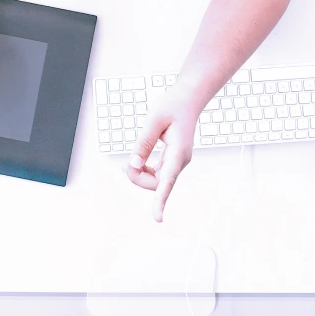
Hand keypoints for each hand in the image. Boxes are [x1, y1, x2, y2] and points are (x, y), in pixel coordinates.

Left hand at [126, 89, 199, 221]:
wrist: (189, 98)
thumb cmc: (174, 105)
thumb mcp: (154, 120)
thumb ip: (143, 143)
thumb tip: (134, 164)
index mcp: (178, 151)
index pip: (168, 180)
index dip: (161, 200)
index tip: (157, 217)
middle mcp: (180, 160)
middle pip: (158, 183)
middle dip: (139, 179)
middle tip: (125, 165)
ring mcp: (177, 161)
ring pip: (157, 180)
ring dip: (141, 175)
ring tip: (130, 162)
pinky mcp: (173, 159)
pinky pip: (158, 173)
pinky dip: (145, 170)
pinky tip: (138, 161)